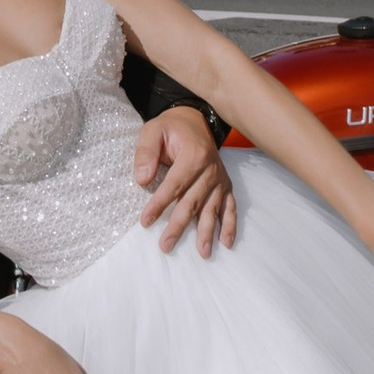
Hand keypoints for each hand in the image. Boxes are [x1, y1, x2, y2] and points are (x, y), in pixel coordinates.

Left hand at [131, 107, 237, 257]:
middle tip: (166, 246)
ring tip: (202, 253)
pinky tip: (226, 243)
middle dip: (179, 226)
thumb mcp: (153, 131)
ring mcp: (220, 179)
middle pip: (192, 202)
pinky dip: (230, 225)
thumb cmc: (171, 128)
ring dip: (207, 232)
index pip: (174, 185)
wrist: (196, 120)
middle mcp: (210, 169)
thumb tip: (142, 178)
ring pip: (212, 209)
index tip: (145, 222)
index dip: (159, 204)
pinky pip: (230, 207)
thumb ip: (146, 152)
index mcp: (193, 155)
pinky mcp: (226, 185)